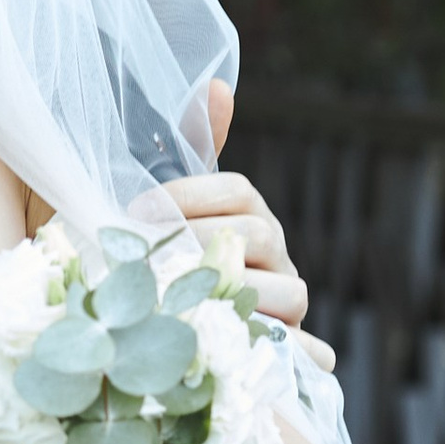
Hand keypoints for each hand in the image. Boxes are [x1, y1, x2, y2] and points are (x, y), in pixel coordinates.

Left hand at [159, 79, 307, 335]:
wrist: (149, 317)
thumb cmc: (157, 251)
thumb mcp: (164, 202)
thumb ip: (189, 144)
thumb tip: (217, 86)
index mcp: (247, 212)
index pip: (236, 190)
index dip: (189, 195)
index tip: (137, 209)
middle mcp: (274, 252)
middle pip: (258, 235)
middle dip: (202, 241)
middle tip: (149, 253)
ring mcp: (285, 300)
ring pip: (289, 291)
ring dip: (237, 296)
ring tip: (184, 300)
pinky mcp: (285, 347)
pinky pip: (307, 352)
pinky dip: (298, 357)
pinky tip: (267, 357)